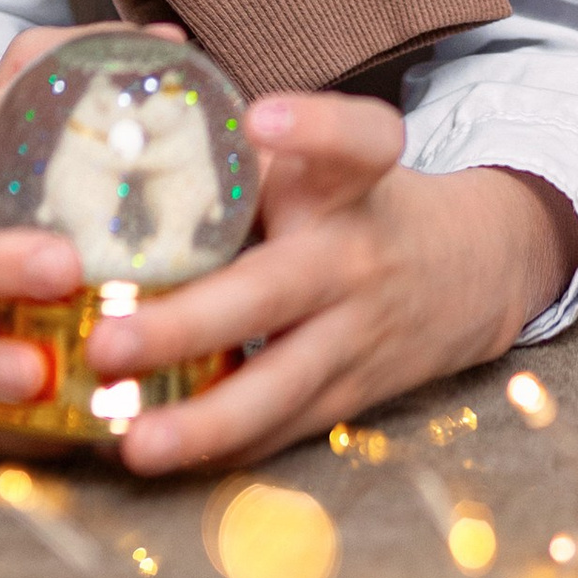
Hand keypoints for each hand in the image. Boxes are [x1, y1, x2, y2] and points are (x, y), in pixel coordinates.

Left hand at [81, 96, 577, 474]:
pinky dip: (218, 452)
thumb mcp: (318, 165)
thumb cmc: (355, 204)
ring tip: (132, 442)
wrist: (468, 269)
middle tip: (109, 341)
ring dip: (202, 421)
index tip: (261, 117)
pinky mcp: (350, 396)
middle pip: (274, 292)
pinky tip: (157, 460)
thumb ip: (238, 163)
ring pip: (279, 388)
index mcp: (350, 183)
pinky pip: (278, 432)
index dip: (314, 126)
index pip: (357, 141)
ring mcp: (355, 336)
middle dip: (188, 324)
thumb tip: (111, 162)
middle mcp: (354, 259)